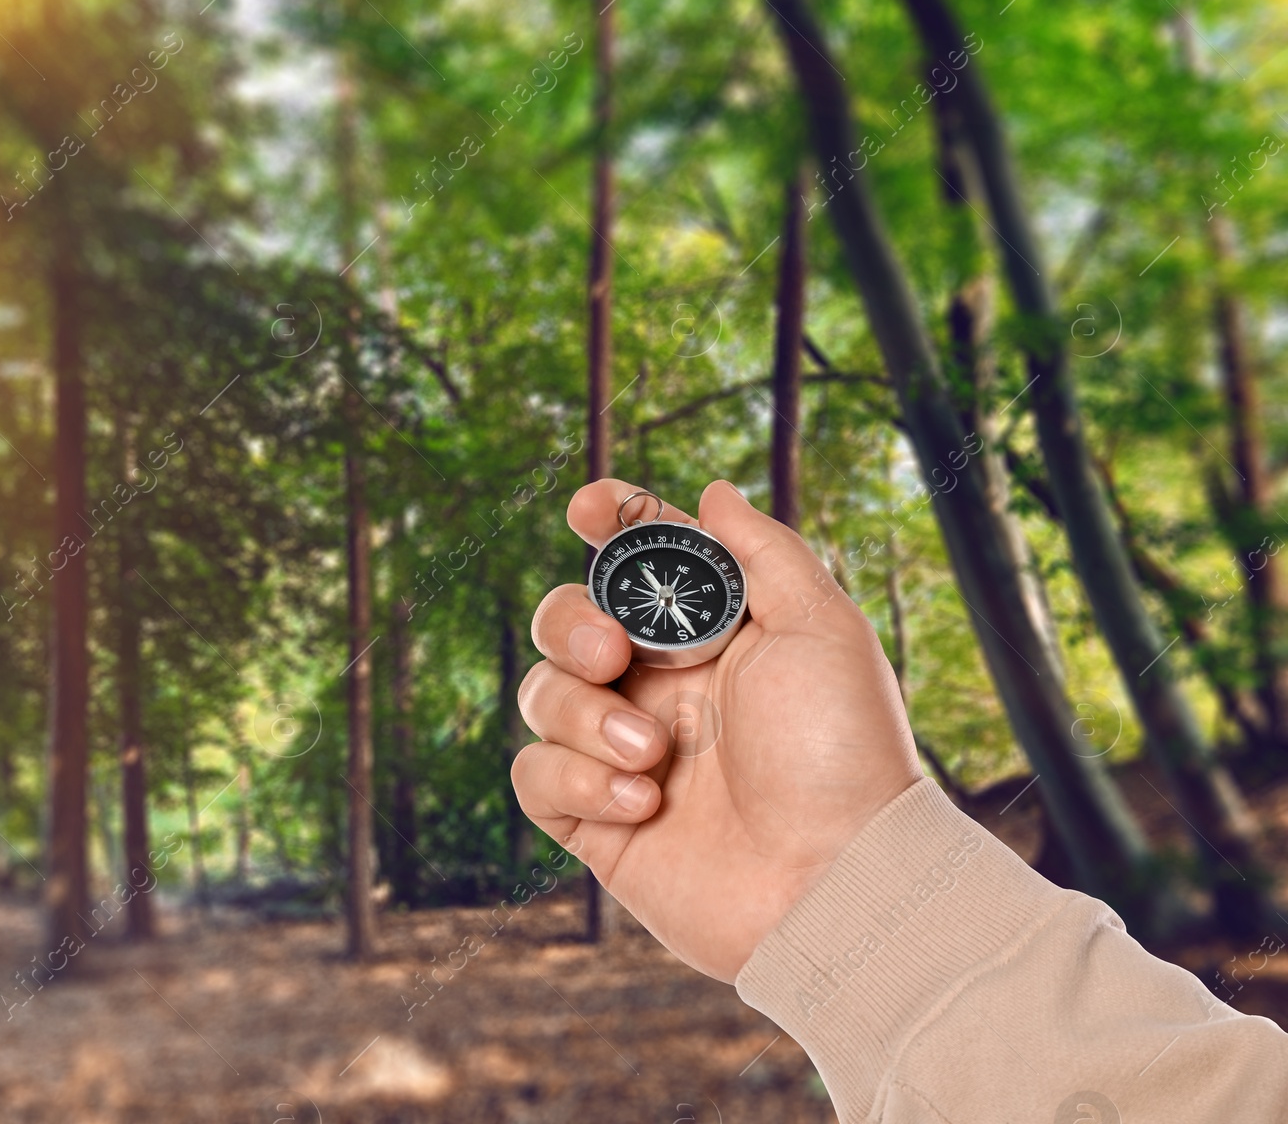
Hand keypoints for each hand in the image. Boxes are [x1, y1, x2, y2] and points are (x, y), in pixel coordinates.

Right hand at [513, 480, 920, 982]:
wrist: (833, 885)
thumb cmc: (842, 755)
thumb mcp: (822, 630)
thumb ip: (763, 552)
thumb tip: (713, 491)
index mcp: (710, 639)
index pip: (639, 562)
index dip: (607, 524)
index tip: (587, 509)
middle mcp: (659, 688)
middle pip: (564, 620)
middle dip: (570, 623)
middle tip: (613, 652)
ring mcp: (621, 754)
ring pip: (540, 695)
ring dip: (586, 717)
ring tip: (655, 758)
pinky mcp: (594, 821)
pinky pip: (534, 774)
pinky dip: (577, 780)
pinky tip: (642, 804)